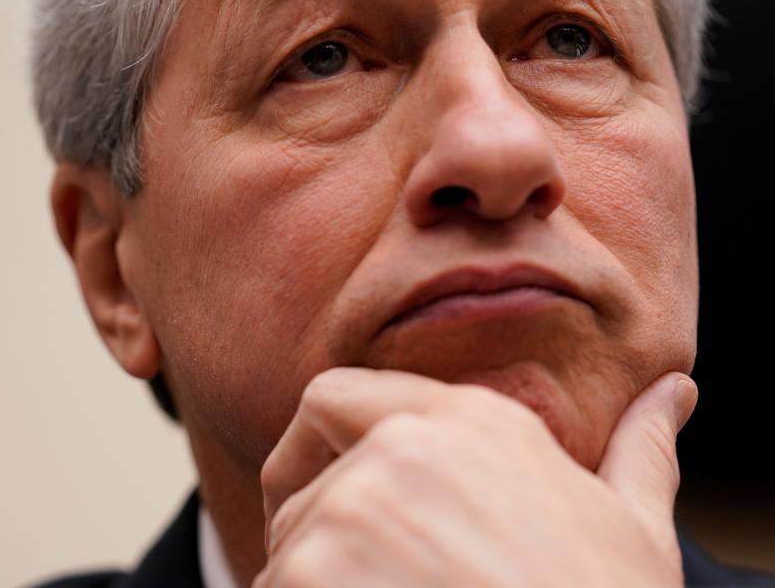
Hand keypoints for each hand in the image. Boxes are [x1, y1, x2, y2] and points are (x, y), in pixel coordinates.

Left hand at [255, 368, 697, 586]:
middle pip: (303, 480)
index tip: (319, 492)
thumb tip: (675, 393)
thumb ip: (640, 452)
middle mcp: (401, 449)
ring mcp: (353, 511)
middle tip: (355, 581)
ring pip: (287, 547)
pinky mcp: (311, 574)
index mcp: (467, 420)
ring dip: (314, 586)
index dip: (311, 446)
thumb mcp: (633, 529)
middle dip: (313, 529)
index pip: (331, 397)